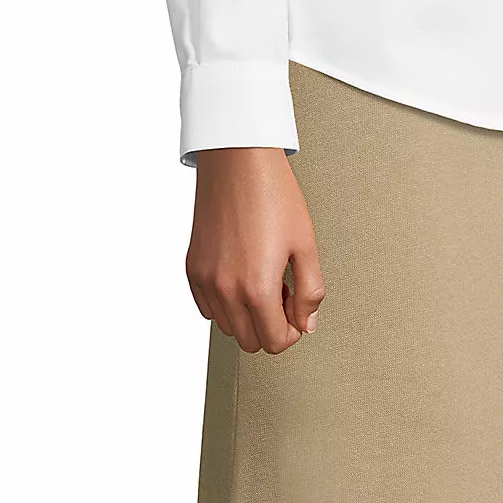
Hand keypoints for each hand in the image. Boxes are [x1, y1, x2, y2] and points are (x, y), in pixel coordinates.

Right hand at [185, 147, 325, 353]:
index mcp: (257, 287)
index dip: (292, 332)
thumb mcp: (306, 242)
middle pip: (250, 341)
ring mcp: (205, 280)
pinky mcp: (192, 267)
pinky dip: (225, 302)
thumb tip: (307, 323)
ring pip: (227, 327)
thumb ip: (310, 291)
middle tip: (283, 291)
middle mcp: (226, 289)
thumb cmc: (273, 193)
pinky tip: (241, 275)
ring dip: (247, 314)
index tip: (297, 313)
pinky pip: (206, 307)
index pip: (274, 342)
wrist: (238, 160)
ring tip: (262, 278)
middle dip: (271, 324)